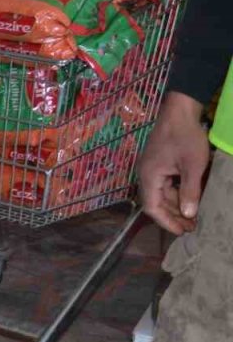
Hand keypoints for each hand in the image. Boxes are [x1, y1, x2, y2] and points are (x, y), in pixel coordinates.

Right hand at [137, 92, 210, 234]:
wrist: (180, 110)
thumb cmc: (186, 137)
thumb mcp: (193, 166)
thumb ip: (190, 191)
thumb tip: (189, 215)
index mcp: (149, 176)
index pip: (152, 207)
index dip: (166, 222)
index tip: (183, 231)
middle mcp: (146, 174)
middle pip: (156, 202)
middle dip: (174, 216)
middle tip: (193, 226)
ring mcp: (152, 168)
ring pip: (162, 194)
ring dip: (176, 205)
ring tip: (194, 216)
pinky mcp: (159, 162)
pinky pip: (165, 184)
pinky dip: (177, 193)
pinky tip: (190, 197)